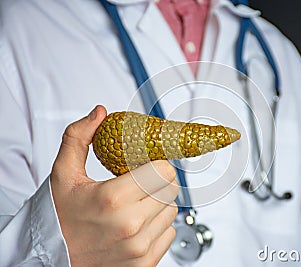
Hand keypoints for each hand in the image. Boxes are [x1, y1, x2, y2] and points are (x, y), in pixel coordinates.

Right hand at [50, 105, 178, 266]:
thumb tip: (99, 112)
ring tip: (134, 205)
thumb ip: (79, 137)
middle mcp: (130, 225)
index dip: (158, 163)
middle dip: (159, 181)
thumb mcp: (63, 173)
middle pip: (172, 189)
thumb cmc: (60, 216)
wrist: (51, 257)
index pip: (164, 170)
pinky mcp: (145, 263)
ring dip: (159, 203)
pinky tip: (137, 224)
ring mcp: (139, 247)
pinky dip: (158, 226)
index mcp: (113, 199)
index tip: (148, 164)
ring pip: (172, 211)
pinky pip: (170, 233)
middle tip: (140, 182)